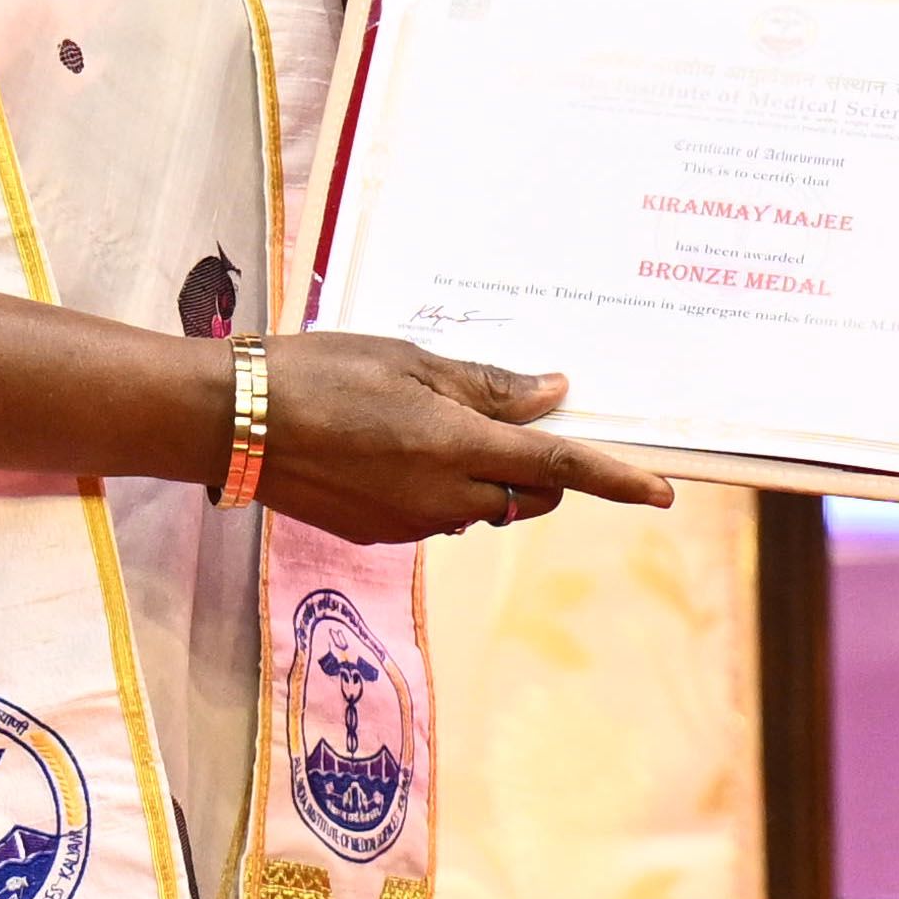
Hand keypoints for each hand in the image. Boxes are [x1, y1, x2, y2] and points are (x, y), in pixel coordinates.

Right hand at [258, 333, 675, 543]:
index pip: (559, 470)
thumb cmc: (322, 373)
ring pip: (479, 507)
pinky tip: (393, 445)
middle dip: (537, 468)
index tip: (663, 490)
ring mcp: (408, 526)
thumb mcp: (412, 363)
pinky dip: (439, 487)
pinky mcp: (377, 536)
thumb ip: (488, 387)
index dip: (617, 479)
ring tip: (431, 417)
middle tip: (513, 412)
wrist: (235, 424)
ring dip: (484, 475)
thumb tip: (553, 397)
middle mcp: (442, 500)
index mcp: (457, 449)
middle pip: (524, 495)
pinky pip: (434, 515)